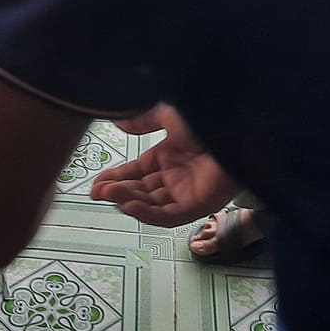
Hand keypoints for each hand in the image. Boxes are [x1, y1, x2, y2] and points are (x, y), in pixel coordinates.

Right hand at [89, 104, 239, 226]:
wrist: (233, 126)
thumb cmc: (206, 117)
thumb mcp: (167, 114)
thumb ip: (142, 122)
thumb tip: (118, 123)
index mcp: (169, 155)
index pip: (136, 172)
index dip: (115, 177)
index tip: (96, 183)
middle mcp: (177, 175)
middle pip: (141, 190)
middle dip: (117, 191)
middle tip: (97, 191)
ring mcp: (188, 191)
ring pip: (152, 204)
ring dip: (129, 201)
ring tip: (110, 194)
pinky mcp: (200, 204)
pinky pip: (169, 216)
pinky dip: (148, 214)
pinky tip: (128, 205)